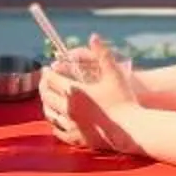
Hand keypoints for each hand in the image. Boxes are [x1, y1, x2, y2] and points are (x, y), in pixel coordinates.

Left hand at [44, 36, 138, 150]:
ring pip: (49, 113)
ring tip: (48, 98)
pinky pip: (57, 130)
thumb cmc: (123, 99)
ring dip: (46, 104)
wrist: (131, 128)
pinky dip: (53, 122)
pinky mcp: (76, 138)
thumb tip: (94, 36)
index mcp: (74, 91)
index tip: (48, 68)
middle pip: (47, 96)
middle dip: (43, 86)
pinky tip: (56, 118)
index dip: (48, 72)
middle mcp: (68, 108)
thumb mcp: (113, 73)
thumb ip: (102, 54)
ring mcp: (71, 125)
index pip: (52, 80)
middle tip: (45, 81)